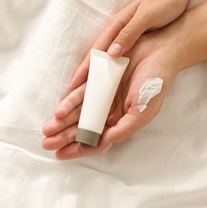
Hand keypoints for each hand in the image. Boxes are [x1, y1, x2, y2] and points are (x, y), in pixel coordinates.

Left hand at [42, 30, 178, 159]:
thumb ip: (123, 129)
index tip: (61, 154)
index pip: (96, 139)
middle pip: (82, 127)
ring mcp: (102, 95)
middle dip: (64, 136)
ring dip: (62, 121)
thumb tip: (103, 144)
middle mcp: (109, 110)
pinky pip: (81, 92)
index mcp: (120, 121)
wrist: (160, 53)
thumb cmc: (155, 84)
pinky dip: (70, 102)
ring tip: (47, 129)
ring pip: (78, 111)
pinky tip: (59, 111)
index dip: (79, 148)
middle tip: (46, 143)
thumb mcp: (143, 113)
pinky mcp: (98, 78)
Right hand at [69, 0, 189, 89]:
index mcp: (116, 25)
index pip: (96, 50)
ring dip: (95, 73)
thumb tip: (111, 52)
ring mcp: (123, 35)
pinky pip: (115, 57)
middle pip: (96, 56)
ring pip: (104, 58)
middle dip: (84, 74)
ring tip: (87, 91)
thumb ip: (129, 33)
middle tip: (74, 92)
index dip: (85, 68)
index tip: (74, 84)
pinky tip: (107, 79)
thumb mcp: (147, 17)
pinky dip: (109, 69)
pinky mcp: (131, 39)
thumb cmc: (164, 3)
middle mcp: (116, 31)